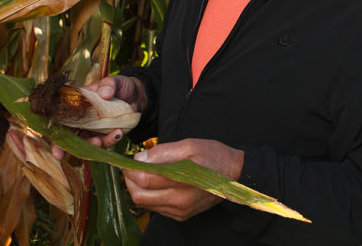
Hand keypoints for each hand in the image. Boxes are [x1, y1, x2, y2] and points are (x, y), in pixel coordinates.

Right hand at [52, 74, 146, 158]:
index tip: (57, 151)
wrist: (137, 96)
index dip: (56, 135)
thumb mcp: (116, 81)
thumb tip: (104, 92)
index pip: (61, 119)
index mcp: (77, 104)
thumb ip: (109, 84)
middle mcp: (81, 119)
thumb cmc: (121, 86)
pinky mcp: (104, 135)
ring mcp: (92, 129)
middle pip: (70, 136)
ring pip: (86, 143)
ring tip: (113, 134)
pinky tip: (119, 133)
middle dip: (74, 148)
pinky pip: (103, 143)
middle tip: (92, 143)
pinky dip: (110, 140)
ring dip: (96, 144)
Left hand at [122, 138, 243, 221]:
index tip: (125, 160)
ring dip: (138, 189)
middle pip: (140, 197)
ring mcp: (180, 211)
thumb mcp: (190, 145)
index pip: (144, 180)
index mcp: (181, 181)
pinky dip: (150, 196)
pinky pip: (157, 208)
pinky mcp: (181, 215)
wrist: (235, 174)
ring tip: (142, 173)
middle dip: (130, 182)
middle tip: (130, 167)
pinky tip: (155, 183)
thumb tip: (140, 158)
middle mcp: (179, 201)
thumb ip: (164, 152)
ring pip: (146, 204)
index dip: (130, 170)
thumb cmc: (214, 156)